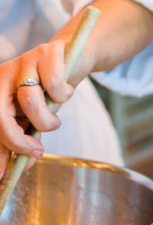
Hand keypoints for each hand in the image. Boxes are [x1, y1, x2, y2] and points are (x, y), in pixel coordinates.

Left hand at [0, 40, 75, 173]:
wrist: (74, 59)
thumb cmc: (51, 89)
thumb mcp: (33, 116)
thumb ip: (24, 138)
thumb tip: (20, 167)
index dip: (2, 149)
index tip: (10, 171)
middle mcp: (4, 75)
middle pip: (1, 115)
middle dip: (19, 140)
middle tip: (37, 151)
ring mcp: (24, 62)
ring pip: (30, 101)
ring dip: (47, 120)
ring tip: (55, 121)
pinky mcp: (47, 53)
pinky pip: (55, 85)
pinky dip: (64, 95)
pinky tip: (66, 91)